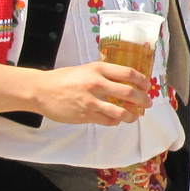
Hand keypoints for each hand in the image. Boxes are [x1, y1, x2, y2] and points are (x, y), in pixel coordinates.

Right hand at [26, 61, 150, 124]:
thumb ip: (104, 74)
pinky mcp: (86, 115)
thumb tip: (125, 80)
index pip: (128, 73)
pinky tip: (116, 119)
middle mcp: (97, 84)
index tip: (147, 85)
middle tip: (147, 103)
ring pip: (121, 111)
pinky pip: (108, 121)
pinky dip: (115, 121)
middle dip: (143, 99)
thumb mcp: (86, 69)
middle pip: (129, 92)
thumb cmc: (64, 78)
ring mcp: (92, 101)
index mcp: (98, 69)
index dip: (142, 80)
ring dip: (132, 115)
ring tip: (134, 116)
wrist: (42, 90)